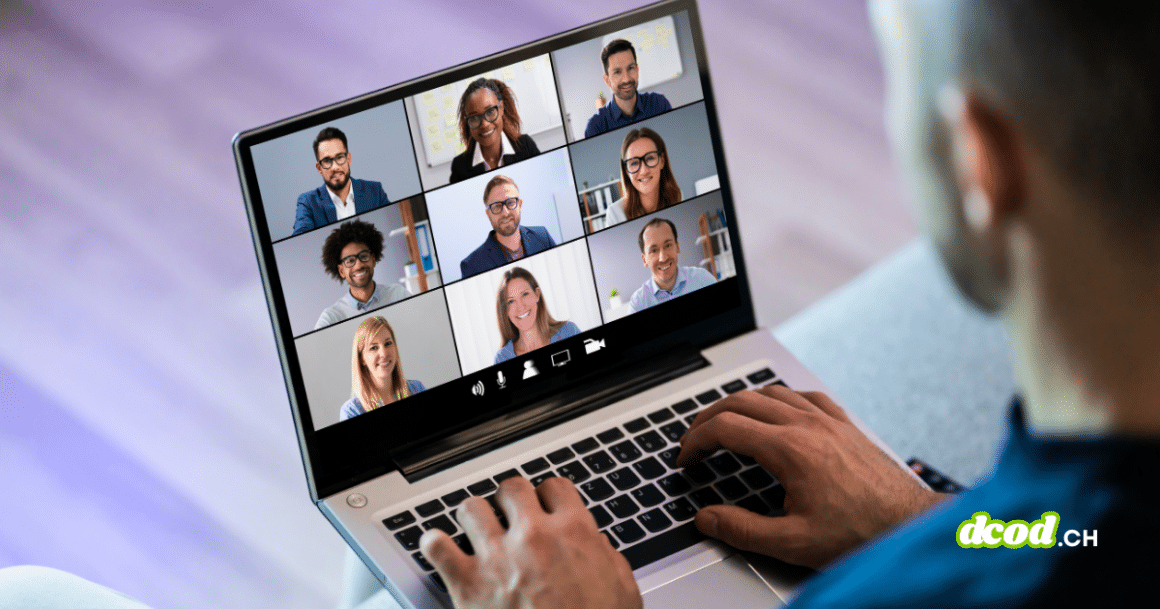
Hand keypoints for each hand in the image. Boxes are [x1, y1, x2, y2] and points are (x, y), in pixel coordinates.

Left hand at [420, 476, 641, 608]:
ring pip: (471, 508)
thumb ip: (606, 558)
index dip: (548, 497)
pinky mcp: (468, 584)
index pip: (554, 487)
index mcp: (574, 533)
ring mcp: (497, 557)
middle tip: (509, 516)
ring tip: (475, 530)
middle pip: (511, 488)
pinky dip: (435, 545)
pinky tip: (440, 549)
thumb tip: (596, 544)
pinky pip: (437, 546)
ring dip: (473, 518)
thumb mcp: (622, 591)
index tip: (543, 506)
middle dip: (510, 501)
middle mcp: (534, 537)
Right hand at [677, 385, 941, 568]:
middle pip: (741, 402)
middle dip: (709, 418)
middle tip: (694, 439)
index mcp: (790, 449)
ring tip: (725, 423)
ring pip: (771, 392)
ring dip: (740, 404)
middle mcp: (807, 425)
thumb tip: (707, 518)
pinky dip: (779, 399)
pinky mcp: (845, 424)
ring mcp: (828, 421)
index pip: (725, 428)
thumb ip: (742, 530)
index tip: (686, 458)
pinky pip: (804, 396)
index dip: (696, 441)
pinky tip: (777, 412)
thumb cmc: (861, 532)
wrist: (910, 526)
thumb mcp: (792, 542)